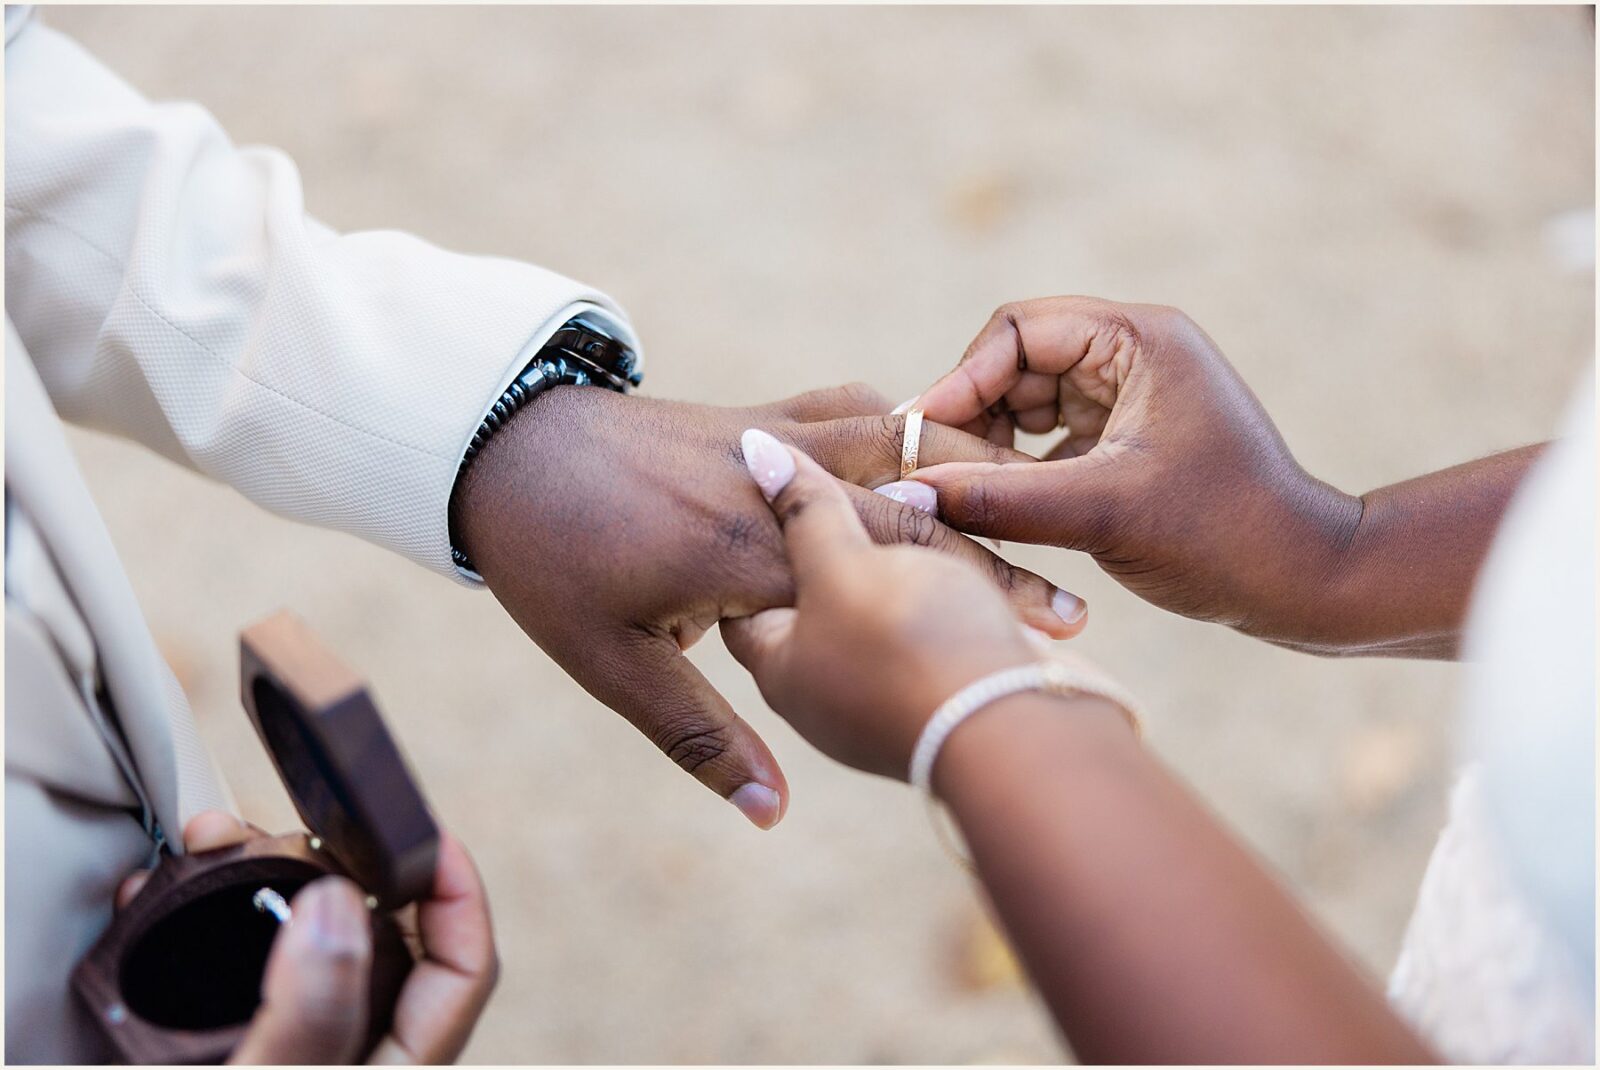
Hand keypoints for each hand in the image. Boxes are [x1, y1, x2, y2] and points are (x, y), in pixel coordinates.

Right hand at [116, 813, 496, 1064]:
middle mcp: (352, 1060)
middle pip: (375, 937)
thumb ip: (310, 1018)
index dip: (457, 894)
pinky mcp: (235, 1049)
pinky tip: (160, 892)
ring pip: (300, 943)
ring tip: (201, 846)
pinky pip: (234, 968)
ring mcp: (294, 1053)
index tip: (423, 835)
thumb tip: (343, 907)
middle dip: (323, 867)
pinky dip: (202, 921)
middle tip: (263, 832)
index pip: (462, 973)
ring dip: (253, 882)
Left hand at [451, 384, 1088, 824]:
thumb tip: (772, 811)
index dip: (974, 613)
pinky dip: (908, 432)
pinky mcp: (758, 412)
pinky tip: (935, 462)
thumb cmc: (551, 563)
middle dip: (1002, 562)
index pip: (889, 579)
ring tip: (1035, 528)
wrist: (498, 443)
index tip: (1040, 651)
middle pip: (917, 511)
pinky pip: (857, 407)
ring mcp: (770, 433)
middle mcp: (774, 482)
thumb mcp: (611, 664)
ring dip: (968, 484)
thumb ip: (701, 734)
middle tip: (1073, 609)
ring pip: (900, 442)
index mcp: (746, 549)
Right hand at [896, 297, 1364, 647]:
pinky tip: (997, 508)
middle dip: (971, 415)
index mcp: (1138, 338)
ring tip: (963, 496)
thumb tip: (906, 493)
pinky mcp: (1126, 437)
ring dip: (990, 445)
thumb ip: (999, 499)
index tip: (919, 435)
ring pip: (1027, 402)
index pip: (1018, 329)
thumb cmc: (1220, 537)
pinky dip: (1017, 468)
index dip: (960, 380)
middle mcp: (1134, 352)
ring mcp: (1131, 395)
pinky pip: (1049, 437)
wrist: (1304, 583)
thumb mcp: (1100, 514)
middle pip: (1015, 362)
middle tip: (929, 473)